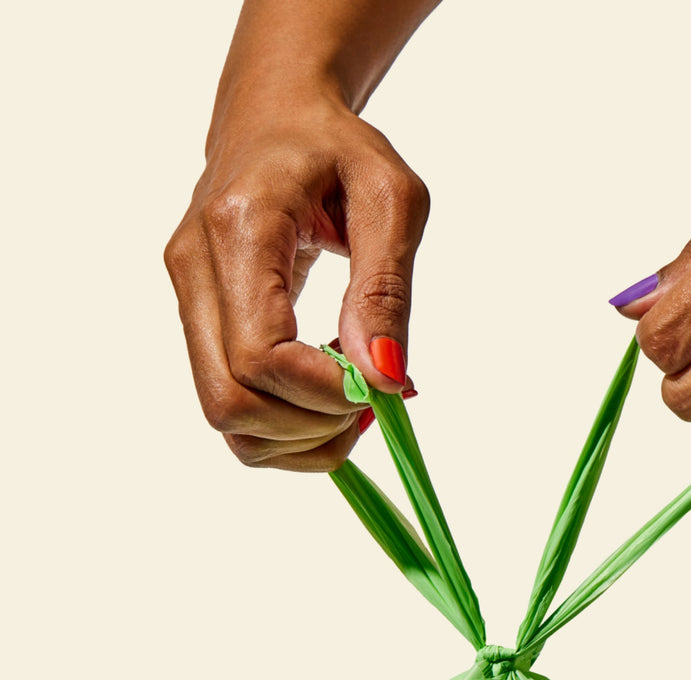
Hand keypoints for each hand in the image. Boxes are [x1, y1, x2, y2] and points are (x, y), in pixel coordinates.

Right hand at [165, 0, 434, 470]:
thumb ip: (385, 291)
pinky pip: (229, 405)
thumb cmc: (338, 149)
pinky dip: (282, 426)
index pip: (260, 356)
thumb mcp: (390, 198)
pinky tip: (322, 396)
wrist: (276, 117)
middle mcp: (194, 268)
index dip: (325, 394)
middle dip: (312, 425)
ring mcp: (185, 297)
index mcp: (240, 229)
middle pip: (231, 401)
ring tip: (350, 400)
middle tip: (371, 399)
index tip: (382, 385)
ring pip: (224, 416)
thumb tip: (384, 376)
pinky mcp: (195, 318)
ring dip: (298, 436)